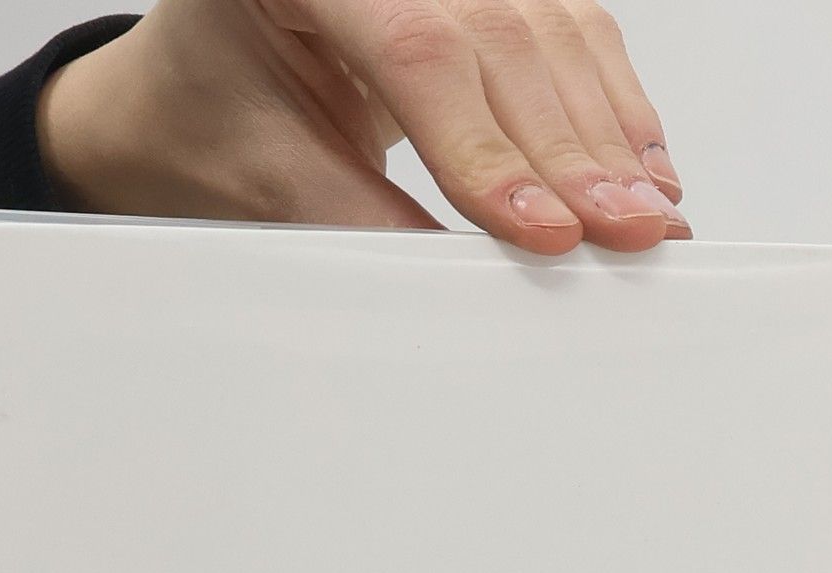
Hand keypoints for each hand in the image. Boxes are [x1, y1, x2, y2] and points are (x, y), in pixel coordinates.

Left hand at [37, 0, 687, 254]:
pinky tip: (641, 166)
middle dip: (571, 150)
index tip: (544, 230)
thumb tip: (475, 285)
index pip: (417, 49)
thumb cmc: (207, 128)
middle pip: (501, 36)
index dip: (489, 148)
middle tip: (625, 231)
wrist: (185, 98)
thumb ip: (369, 230)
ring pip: (550, 29)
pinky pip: (567, 30)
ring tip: (646, 214)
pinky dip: (610, 105)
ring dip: (607, 132)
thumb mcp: (271, 186)